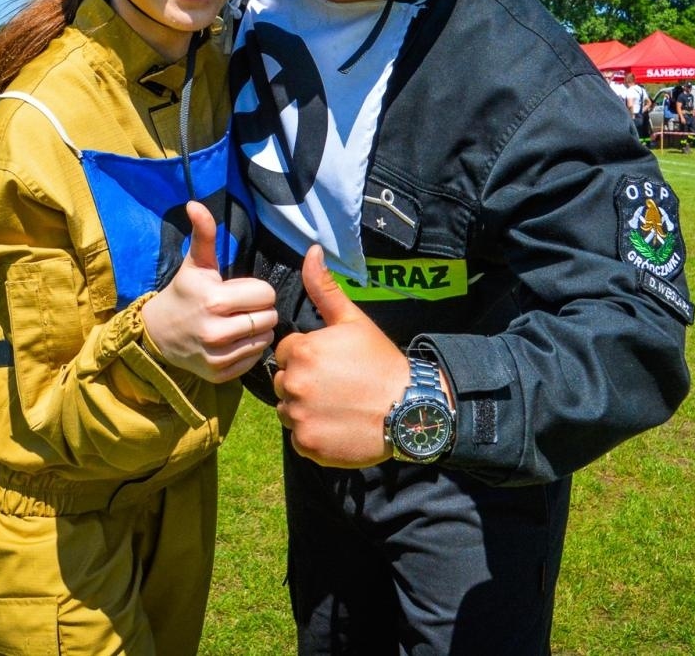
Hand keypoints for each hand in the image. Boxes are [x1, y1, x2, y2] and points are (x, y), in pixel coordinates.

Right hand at [141, 202, 276, 382]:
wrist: (157, 334)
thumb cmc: (184, 293)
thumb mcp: (195, 264)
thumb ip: (203, 234)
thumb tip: (195, 203)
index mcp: (214, 300)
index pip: (266, 295)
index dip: (258, 291)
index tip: (241, 291)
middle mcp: (216, 331)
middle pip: (269, 318)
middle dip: (260, 310)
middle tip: (242, 308)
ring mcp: (217, 356)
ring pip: (265, 340)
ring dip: (258, 330)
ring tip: (239, 323)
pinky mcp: (219, 374)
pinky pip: (254, 360)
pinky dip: (249, 350)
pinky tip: (233, 341)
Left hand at [273, 245, 409, 467]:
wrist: (410, 409)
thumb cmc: (381, 362)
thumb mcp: (354, 321)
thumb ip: (325, 288)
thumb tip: (311, 250)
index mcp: (302, 350)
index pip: (286, 352)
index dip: (308, 357)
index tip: (333, 365)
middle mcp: (294, 383)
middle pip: (284, 382)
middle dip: (303, 382)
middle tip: (336, 387)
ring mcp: (299, 417)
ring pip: (287, 410)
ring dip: (304, 409)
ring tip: (337, 407)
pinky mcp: (307, 445)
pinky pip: (298, 437)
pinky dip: (313, 435)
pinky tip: (338, 426)